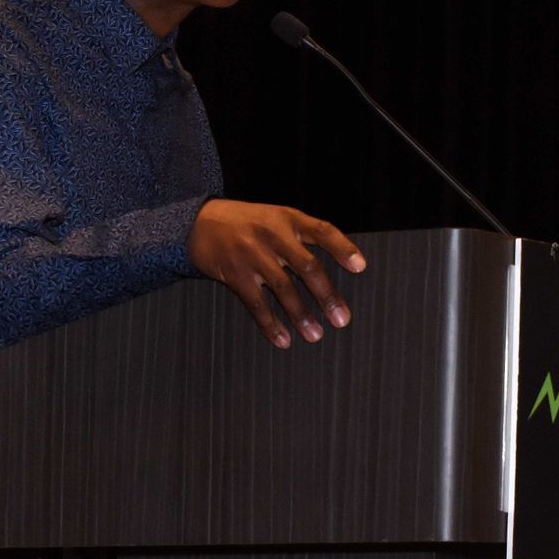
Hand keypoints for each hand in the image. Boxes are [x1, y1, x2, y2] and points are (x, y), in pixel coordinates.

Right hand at [186, 199, 365, 348]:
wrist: (198, 222)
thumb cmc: (246, 223)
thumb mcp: (275, 218)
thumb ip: (301, 237)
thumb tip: (335, 267)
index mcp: (287, 218)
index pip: (322, 231)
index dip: (342, 248)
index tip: (360, 267)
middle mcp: (272, 234)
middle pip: (307, 266)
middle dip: (326, 295)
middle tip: (342, 320)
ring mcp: (252, 254)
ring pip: (283, 288)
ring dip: (301, 315)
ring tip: (315, 335)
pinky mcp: (234, 273)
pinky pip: (256, 303)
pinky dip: (271, 324)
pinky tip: (283, 340)